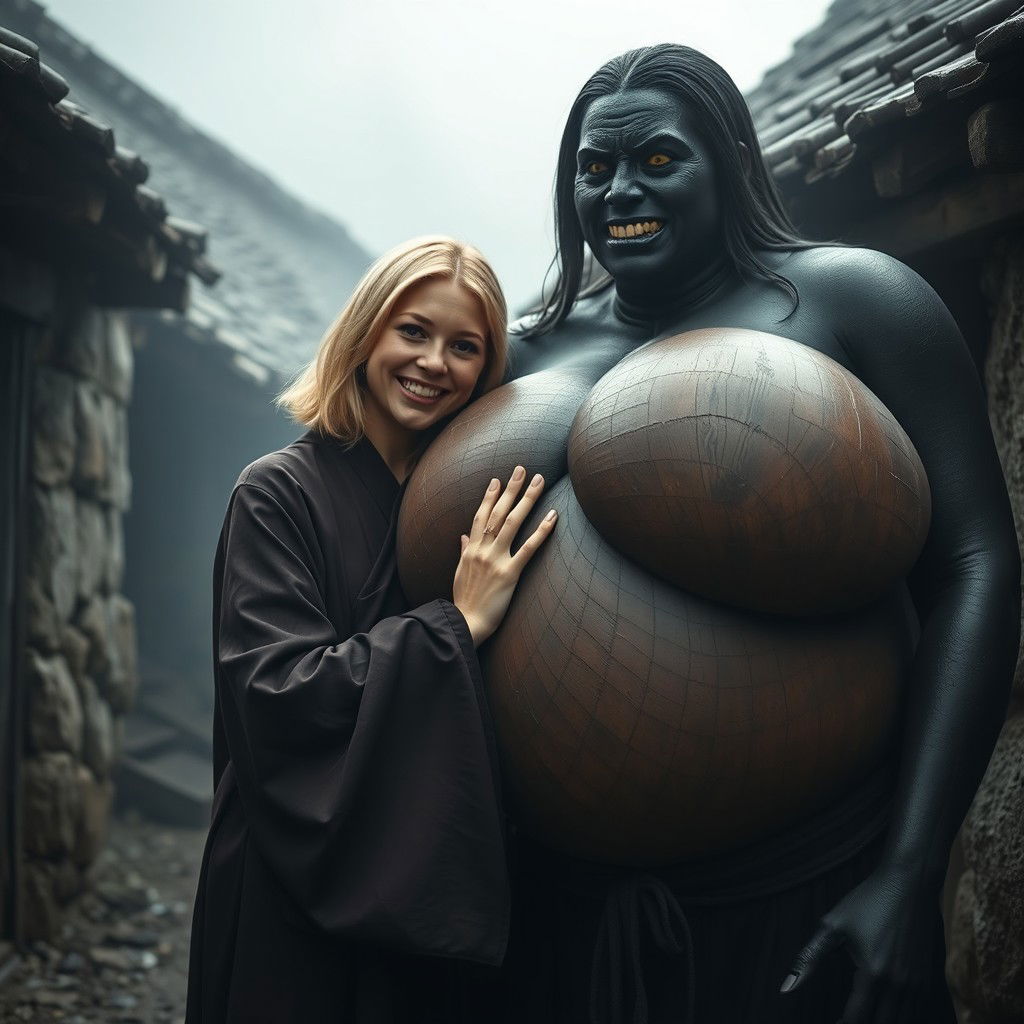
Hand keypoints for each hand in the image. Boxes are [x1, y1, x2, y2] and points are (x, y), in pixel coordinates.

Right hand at [452, 466, 556, 646]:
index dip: (489, 496)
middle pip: (498, 512)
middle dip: (511, 489)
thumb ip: (463, 552)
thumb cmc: (464, 600)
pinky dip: (541, 530)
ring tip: (539, 481)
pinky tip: (553, 515)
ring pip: (513, 523)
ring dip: (527, 500)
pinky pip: (528, 548)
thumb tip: (463, 537)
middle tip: (522, 469)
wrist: (465, 622)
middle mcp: (482, 549)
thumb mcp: (460, 572)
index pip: (481, 516)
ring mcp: (496, 560)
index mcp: (471, 549)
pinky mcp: (509, 574)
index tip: (497, 480)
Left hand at [781, 864, 944, 1022]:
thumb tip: (785, 988)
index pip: (857, 1018)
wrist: (908, 883)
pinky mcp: (929, 979)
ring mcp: (918, 984)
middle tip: (845, 1020)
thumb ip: (809, 960)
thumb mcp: (832, 927)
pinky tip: (885, 1011)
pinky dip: (901, 1017)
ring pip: (903, 1023)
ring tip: (863, 1016)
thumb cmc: (868, 901)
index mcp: (873, 973)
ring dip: (882, 1022)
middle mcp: (900, 985)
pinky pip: (917, 1012)